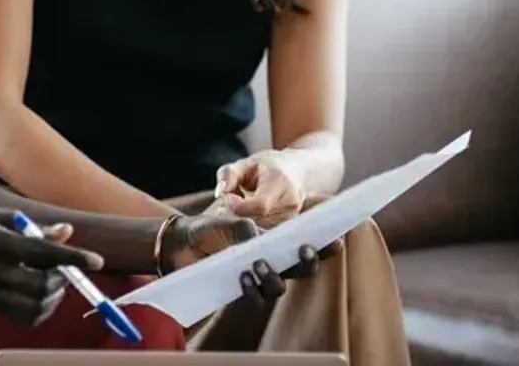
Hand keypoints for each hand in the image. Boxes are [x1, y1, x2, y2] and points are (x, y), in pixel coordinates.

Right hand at [0, 209, 102, 325]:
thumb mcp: (1, 216)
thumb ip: (35, 226)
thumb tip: (68, 232)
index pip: (40, 251)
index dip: (71, 257)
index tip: (97, 260)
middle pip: (39, 284)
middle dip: (63, 279)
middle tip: (68, 270)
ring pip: (34, 305)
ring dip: (54, 296)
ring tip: (54, 281)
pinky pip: (22, 316)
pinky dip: (41, 309)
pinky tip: (41, 294)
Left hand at [162, 209, 338, 304]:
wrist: (181, 240)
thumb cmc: (211, 226)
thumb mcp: (230, 218)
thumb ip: (247, 226)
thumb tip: (257, 240)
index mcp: (275, 244)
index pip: (306, 248)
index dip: (325, 247)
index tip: (337, 240)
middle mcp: (271, 264)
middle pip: (301, 272)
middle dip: (308, 264)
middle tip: (304, 250)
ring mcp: (256, 280)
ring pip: (278, 288)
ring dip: (274, 277)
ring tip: (258, 263)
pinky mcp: (238, 293)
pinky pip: (253, 299)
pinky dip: (251, 288)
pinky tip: (242, 276)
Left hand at [213, 148, 307, 227]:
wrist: (300, 173)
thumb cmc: (270, 166)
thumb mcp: (247, 162)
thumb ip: (229, 174)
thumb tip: (220, 193)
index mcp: (281, 182)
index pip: (260, 205)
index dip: (238, 205)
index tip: (228, 196)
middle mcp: (290, 203)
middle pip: (256, 219)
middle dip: (238, 212)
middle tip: (233, 197)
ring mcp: (291, 218)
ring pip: (257, 227)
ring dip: (244, 218)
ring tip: (245, 201)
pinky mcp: (287, 228)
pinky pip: (262, 231)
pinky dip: (252, 222)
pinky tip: (252, 210)